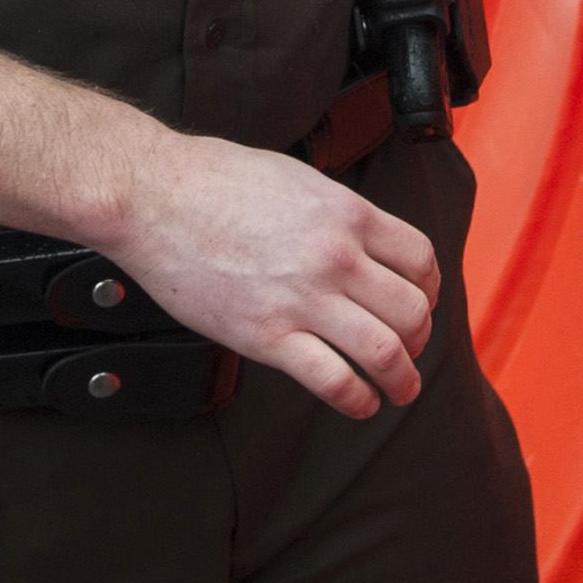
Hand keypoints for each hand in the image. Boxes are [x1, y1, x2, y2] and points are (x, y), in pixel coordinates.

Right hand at [95, 133, 441, 418]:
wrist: (152, 196)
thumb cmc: (213, 180)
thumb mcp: (295, 179)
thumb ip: (334, 213)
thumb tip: (358, 241)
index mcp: (347, 213)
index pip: (420, 259)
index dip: (430, 289)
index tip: (422, 304)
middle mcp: (336, 256)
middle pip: (412, 310)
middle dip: (420, 339)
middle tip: (410, 350)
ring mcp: (303, 298)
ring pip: (385, 352)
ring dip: (402, 380)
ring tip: (399, 390)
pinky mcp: (266, 336)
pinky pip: (333, 380)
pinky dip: (356, 400)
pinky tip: (358, 403)